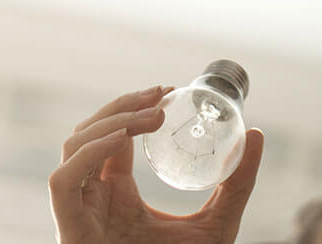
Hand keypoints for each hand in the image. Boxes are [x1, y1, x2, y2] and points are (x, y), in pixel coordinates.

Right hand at [49, 84, 264, 243]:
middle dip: (122, 106)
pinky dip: (88, 154)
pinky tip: (121, 140)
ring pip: (73, 147)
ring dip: (109, 122)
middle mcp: (93, 198)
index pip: (113, 136)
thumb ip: (238, 184)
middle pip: (89, 132)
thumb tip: (258, 134)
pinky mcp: (71, 230)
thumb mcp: (218, 222)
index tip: (167, 92)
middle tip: (160, 96)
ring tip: (150, 117)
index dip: (133, 106)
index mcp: (117, 193)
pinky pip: (63, 181)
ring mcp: (79, 212)